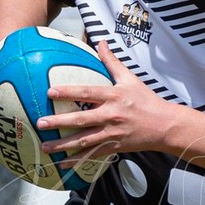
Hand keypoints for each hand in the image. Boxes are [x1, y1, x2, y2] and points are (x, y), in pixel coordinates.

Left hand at [36, 42, 179, 161]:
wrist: (164, 126)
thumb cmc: (146, 100)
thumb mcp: (130, 78)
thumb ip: (112, 61)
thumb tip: (100, 41)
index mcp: (113, 96)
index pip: (87, 92)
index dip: (68, 92)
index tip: (50, 92)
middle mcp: (111, 115)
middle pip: (81, 119)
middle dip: (59, 122)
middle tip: (40, 123)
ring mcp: (112, 133)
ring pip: (83, 140)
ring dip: (63, 145)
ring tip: (44, 146)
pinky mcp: (114, 147)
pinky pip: (92, 155)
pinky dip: (77, 160)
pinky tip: (62, 163)